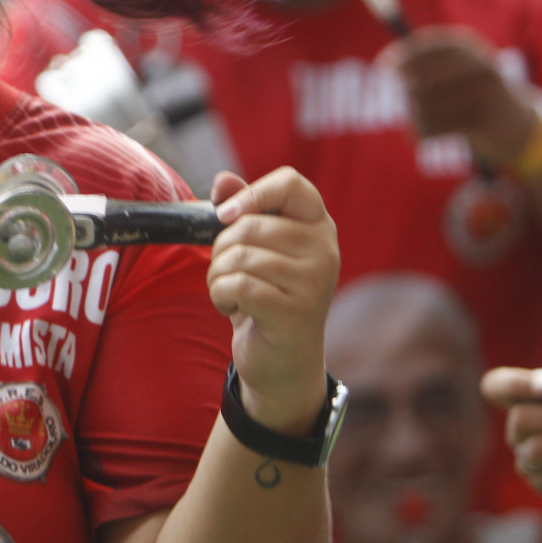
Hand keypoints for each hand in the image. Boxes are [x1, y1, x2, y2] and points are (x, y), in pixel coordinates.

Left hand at [208, 168, 338, 434]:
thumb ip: (243, 212)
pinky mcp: (296, 311)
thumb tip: (223, 180)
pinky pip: (237, 285)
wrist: (282, 362)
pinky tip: (232, 308)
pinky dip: (220, 296)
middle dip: (220, 250)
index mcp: (317, 226)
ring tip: (230, 293)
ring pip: (239, 256)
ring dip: (217, 277)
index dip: (252, 192)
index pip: (291, 182)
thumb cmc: (265, 298)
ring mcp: (314, 281)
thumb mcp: (255, 251)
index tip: (225, 214)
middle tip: (227, 273)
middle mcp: (324, 249)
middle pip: (248, 225)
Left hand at [383, 27, 536, 164]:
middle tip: (407, 106)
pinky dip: (421, 134)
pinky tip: (420, 138)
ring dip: (414, 119)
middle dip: (406, 95)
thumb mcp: (460, 70)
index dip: (403, 54)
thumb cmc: (477, 95)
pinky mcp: (480, 121)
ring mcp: (482, 93)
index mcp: (472, 48)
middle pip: (420, 78)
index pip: (429, 44)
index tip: (383, 65)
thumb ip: (426, 63)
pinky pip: (433, 127)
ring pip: (423, 107)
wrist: (521, 127)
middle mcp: (479, 66)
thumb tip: (385, 62)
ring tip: (418, 123)